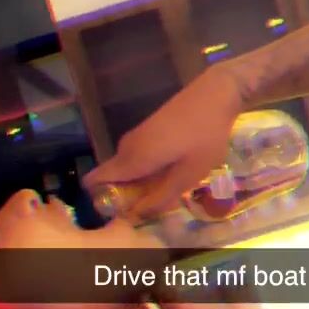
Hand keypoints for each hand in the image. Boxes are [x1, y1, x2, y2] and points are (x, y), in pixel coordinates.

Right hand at [83, 70, 240, 219]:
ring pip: (125, 169)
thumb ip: (161, 198)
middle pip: (110, 178)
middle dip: (126, 196)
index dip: (101, 200)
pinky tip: (172, 171)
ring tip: (169, 189)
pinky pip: (135, 159)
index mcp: (132, 159)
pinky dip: (147, 170)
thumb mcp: (188, 175)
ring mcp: (135, 137)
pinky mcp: (145, 131)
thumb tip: (136, 215)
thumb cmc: (205, 136)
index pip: (93, 181)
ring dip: (140, 183)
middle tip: (156, 205)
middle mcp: (126, 147)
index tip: (121, 212)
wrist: (215, 94)